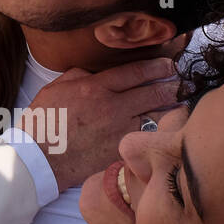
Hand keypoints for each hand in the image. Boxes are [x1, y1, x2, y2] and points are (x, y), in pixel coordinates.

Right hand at [25, 58, 180, 190]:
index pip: (135, 71)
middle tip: (183, 82)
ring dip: (172, 108)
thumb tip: (96, 71)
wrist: (40, 159)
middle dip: (172, 85)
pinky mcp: (122, 150)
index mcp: (94, 87)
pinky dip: (160, 131)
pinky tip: (169, 128)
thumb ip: (78, 75)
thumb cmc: (43, 122)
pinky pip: (148, 137)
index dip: (156, 66)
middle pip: (153, 92)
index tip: (168, 65)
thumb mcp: (54, 88)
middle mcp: (112, 106)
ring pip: (157, 115)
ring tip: (182, 103)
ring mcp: (120, 130)